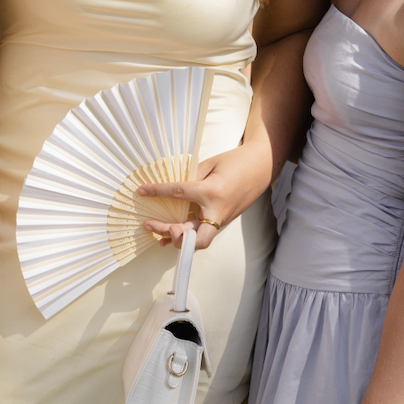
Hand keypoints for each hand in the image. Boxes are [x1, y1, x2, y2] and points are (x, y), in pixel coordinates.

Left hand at [137, 143, 270, 248]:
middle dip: (170, 234)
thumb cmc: (235, 162)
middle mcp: (217, 211)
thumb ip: (190, 178)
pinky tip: (168, 237)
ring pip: (197, 241)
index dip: (157, 192)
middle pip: (194, 237)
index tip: (141, 191)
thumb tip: (171, 190)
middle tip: (150, 224)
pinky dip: (185, 238)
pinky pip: (202, 234)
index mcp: (212, 192)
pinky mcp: (222, 221)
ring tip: (155, 229)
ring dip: (175, 239)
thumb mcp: (209, 164)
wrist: (261, 168)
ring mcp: (221, 219)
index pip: (179, 194)